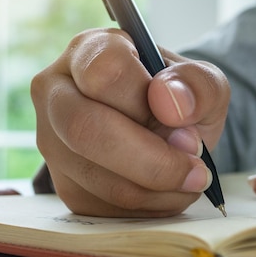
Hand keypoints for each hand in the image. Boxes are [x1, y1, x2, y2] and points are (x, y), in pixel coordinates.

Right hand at [31, 28, 229, 216]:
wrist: (168, 128)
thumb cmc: (179, 97)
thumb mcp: (204, 82)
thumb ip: (197, 84)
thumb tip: (169, 103)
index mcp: (91, 50)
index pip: (105, 72)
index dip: (148, 103)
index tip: (184, 123)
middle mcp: (57, 91)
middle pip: (86, 129)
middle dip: (152, 160)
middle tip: (196, 170)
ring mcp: (52, 139)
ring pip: (95, 176)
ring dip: (156, 188)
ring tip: (189, 177)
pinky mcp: (60, 181)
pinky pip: (100, 205)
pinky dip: (146, 206)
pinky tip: (168, 190)